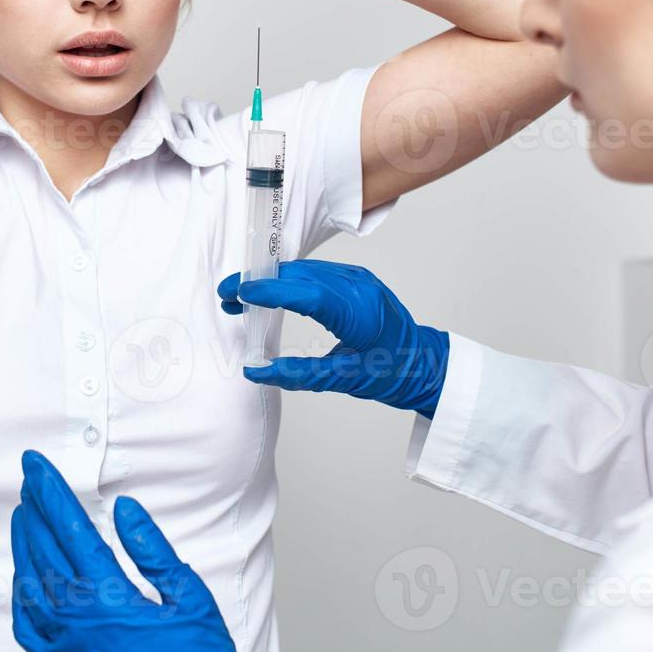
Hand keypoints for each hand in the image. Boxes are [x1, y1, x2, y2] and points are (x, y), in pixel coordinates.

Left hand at [10, 450, 235, 651]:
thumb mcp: (189, 599)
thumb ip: (153, 552)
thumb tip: (125, 511)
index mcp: (107, 596)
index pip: (69, 528)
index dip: (50, 491)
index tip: (36, 465)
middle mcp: (77, 619)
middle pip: (43, 548)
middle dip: (34, 508)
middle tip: (28, 479)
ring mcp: (64, 644)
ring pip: (29, 583)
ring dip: (23, 544)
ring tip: (22, 516)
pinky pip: (28, 626)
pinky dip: (20, 594)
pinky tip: (23, 579)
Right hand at [218, 259, 449, 417]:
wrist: (425, 364)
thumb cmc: (393, 373)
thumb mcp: (345, 381)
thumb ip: (299, 374)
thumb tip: (258, 371)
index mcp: (360, 313)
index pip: (307, 293)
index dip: (270, 290)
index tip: (239, 292)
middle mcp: (359, 287)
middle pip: (300, 275)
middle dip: (260, 282)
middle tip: (227, 295)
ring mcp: (358, 279)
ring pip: (305, 270)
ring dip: (271, 279)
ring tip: (242, 297)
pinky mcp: (355, 279)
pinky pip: (315, 272)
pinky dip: (288, 280)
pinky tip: (270, 292)